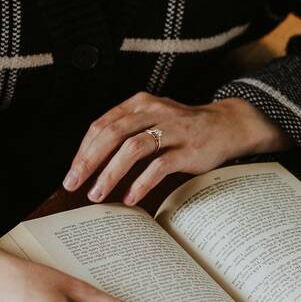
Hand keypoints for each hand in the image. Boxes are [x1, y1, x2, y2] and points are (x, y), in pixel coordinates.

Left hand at [62, 92, 290, 205]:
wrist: (228, 125)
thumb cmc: (183, 127)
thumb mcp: (153, 119)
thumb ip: (126, 131)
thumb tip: (90, 160)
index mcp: (140, 104)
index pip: (103, 124)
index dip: (84, 149)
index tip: (72, 172)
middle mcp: (154, 112)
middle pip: (112, 134)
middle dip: (89, 161)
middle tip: (73, 184)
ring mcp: (173, 130)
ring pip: (133, 148)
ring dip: (110, 173)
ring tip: (97, 194)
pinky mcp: (189, 149)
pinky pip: (159, 166)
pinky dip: (141, 183)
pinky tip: (129, 197)